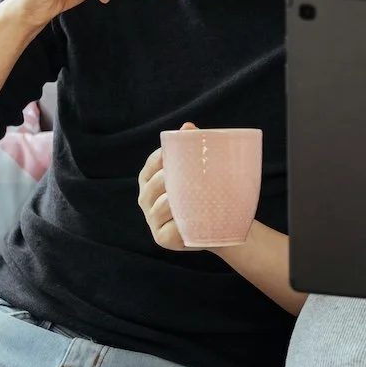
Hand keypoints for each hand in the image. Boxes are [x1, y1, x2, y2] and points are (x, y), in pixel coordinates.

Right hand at [136, 122, 194, 251]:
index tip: (176, 152)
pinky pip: (170, 229)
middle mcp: (146, 199)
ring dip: (174, 201)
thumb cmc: (204, 194)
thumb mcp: (198, 172)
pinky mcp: (162, 239)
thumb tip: (188, 127)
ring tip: (189, 197)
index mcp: (150, 180)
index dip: (161, 158)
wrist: (219, 228)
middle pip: (155, 184)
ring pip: (162, 206)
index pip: (151, 164)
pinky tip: (190, 221)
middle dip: (168, 178)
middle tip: (187, 175)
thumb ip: (191, 149)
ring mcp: (153, 220)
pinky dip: (179, 225)